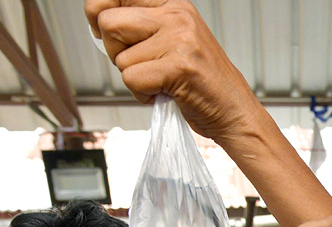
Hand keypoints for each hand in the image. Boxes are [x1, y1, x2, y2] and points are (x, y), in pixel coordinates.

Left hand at [86, 0, 260, 139]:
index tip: (105, 30)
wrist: (234, 111)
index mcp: (173, 4)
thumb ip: (141, 24)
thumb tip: (96, 17)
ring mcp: (180, 40)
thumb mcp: (173, 39)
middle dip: (114, 50)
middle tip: (141, 64)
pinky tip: (165, 92)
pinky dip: (142, 94)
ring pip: (120, 56)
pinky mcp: (180, 67)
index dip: (98, 11)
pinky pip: (132, 79)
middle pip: (108, 22)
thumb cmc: (201, 82)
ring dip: (133, 76)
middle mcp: (177, 16)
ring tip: (159, 80)